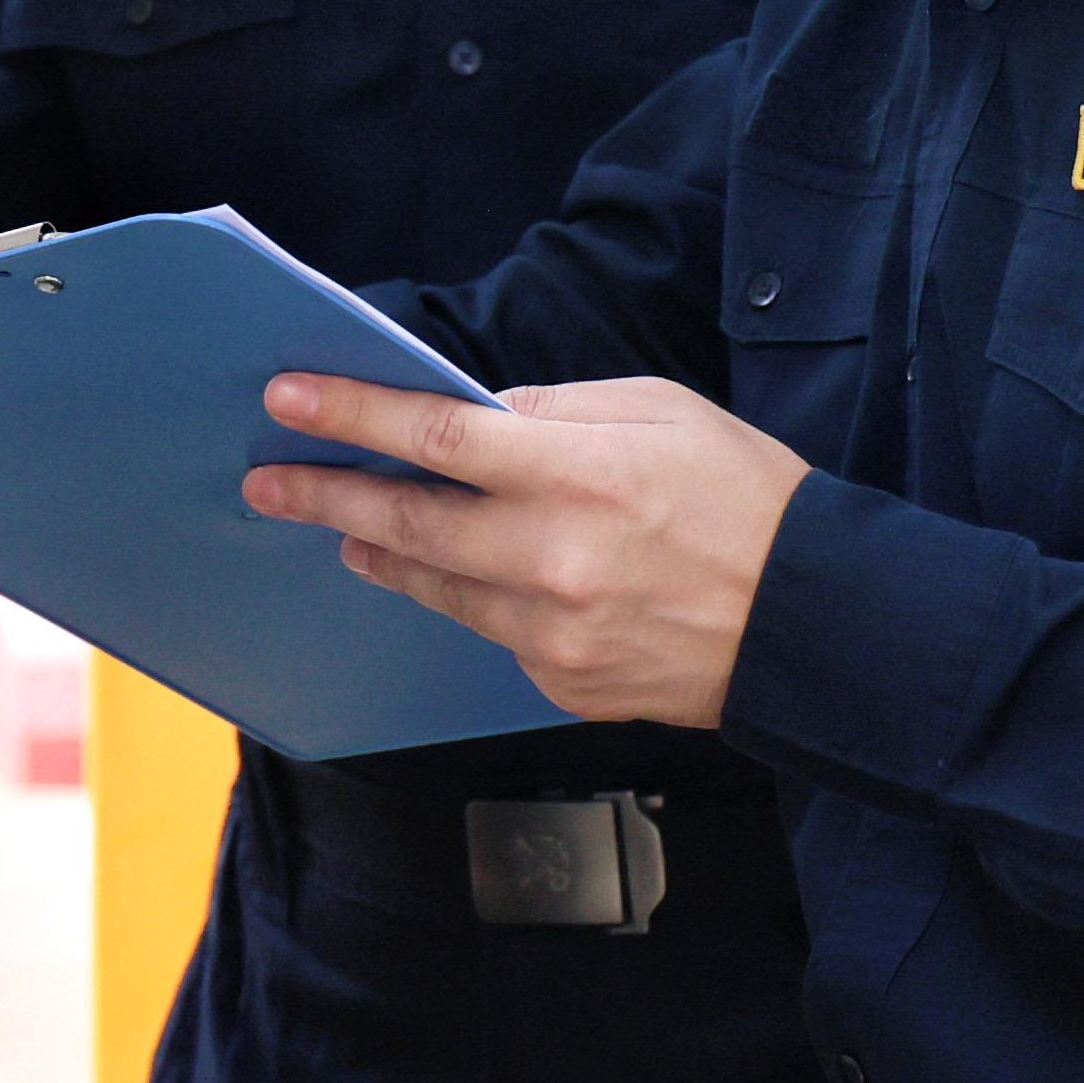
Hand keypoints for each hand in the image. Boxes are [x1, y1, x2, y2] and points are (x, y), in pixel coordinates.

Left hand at [242, 374, 812, 727]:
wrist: (814, 624)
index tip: (288, 398)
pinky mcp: (563, 684)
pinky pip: (494, 632)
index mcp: (580, 475)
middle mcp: (555, 559)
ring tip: (348, 529)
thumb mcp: (662, 413)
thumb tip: (475, 414)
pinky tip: (469, 576)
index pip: (437, 438)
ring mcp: (554, 633)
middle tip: (269, 483)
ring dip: (383, 551)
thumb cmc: (747, 500)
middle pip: (408, 522)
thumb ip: (559, 412)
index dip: (354, 415)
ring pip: (437, 586)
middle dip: (327, 495)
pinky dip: (474, 598)